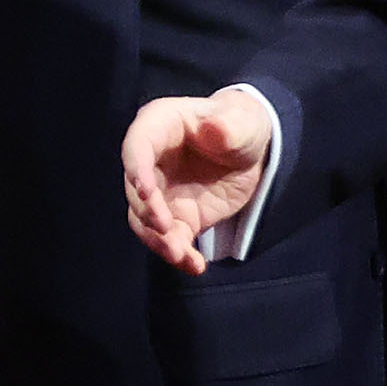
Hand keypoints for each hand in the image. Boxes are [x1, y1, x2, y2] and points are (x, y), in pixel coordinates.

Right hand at [122, 91, 273, 274]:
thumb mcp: (242, 121)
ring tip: (181, 255)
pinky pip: (169, 240)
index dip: (137, 170)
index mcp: (159, 126)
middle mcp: (149, 161)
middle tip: (168, 230)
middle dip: (148, 213)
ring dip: (159, 241)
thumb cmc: (240, 125)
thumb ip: (229, 125)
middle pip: (136, 190)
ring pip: (145, 221)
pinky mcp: (176, 218)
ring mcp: (159, 193)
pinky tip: (195, 265)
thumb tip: (213, 125)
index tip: (146, 192)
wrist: (250, 154)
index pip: (137, 147)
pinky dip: (179, 255)